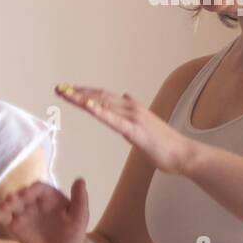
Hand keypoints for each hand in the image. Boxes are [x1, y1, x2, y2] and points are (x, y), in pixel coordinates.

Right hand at [0, 177, 89, 242]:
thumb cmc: (73, 232)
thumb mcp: (81, 216)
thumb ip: (80, 199)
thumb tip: (80, 179)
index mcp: (49, 195)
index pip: (38, 188)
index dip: (32, 189)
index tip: (27, 194)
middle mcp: (33, 201)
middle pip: (21, 195)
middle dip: (16, 197)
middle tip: (12, 202)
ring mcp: (22, 211)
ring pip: (10, 205)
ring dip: (4, 205)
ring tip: (1, 209)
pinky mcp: (13, 223)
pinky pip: (3, 217)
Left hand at [56, 83, 198, 174]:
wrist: (183, 154)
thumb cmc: (164, 144)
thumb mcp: (145, 124)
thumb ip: (133, 111)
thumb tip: (126, 96)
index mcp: (131, 107)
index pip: (102, 95)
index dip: (84, 92)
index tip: (67, 89)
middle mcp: (130, 108)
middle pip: (98, 96)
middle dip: (77, 92)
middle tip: (58, 88)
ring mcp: (133, 117)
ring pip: (102, 104)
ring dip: (82, 98)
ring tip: (65, 93)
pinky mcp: (135, 130)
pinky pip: (113, 119)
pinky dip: (99, 111)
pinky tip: (87, 106)